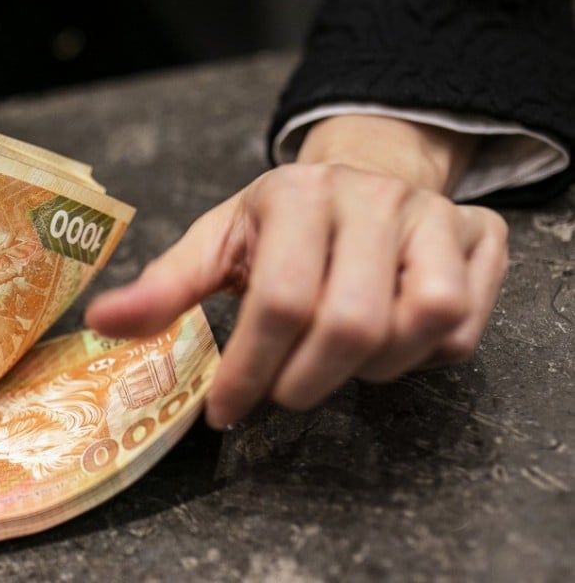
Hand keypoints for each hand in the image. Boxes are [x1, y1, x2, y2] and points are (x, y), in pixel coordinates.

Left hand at [86, 116, 508, 428]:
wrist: (363, 174)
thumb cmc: (281, 223)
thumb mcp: (217, 241)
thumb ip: (166, 286)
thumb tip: (101, 324)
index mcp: (297, 194)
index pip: (280, 300)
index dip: (250, 370)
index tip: (226, 410)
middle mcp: (372, 198)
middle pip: (352, 323)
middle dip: (307, 381)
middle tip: (282, 393)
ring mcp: (434, 216)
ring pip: (419, 326)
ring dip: (370, 369)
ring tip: (334, 358)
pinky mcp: (482, 238)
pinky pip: (462, 330)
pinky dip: (420, 358)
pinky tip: (385, 343)